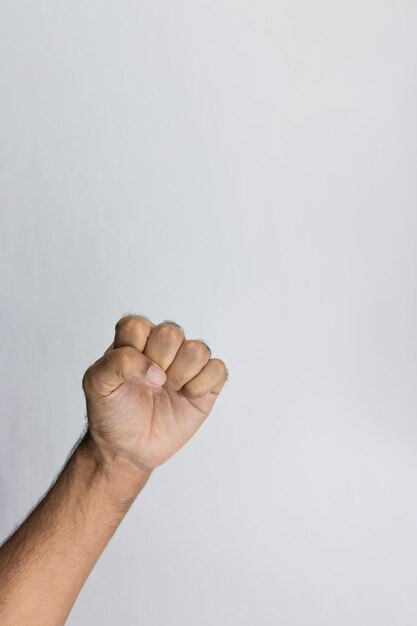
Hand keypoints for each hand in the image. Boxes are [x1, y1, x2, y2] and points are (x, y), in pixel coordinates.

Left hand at [82, 315, 227, 473]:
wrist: (126, 448)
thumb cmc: (111, 412)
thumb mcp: (97, 384)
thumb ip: (118, 363)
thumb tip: (157, 373)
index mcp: (135, 339)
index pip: (137, 325)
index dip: (133, 351)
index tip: (126, 375)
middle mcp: (162, 347)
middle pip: (171, 332)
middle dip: (158, 362)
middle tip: (150, 385)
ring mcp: (186, 365)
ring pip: (198, 349)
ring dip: (181, 375)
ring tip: (169, 391)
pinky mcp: (206, 384)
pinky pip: (218, 369)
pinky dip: (202, 385)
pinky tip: (187, 396)